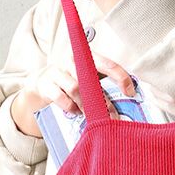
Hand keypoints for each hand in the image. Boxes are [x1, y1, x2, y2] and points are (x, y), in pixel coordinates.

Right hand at [11, 54, 135, 136]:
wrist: (43, 85)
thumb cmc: (74, 82)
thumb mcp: (89, 79)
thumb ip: (105, 85)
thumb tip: (129, 100)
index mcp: (87, 57)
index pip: (108, 64)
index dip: (121, 78)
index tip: (130, 93)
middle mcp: (71, 60)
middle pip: (91, 78)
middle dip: (104, 100)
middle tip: (112, 116)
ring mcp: (56, 71)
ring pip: (76, 89)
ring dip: (87, 106)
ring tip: (94, 117)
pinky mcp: (45, 83)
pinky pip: (60, 97)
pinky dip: (70, 107)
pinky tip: (75, 112)